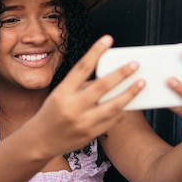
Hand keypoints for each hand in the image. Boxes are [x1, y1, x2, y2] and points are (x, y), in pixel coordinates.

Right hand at [31, 35, 144, 156]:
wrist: (40, 141)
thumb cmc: (51, 114)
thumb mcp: (58, 96)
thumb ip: (79, 86)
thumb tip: (105, 78)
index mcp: (62, 93)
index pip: (81, 68)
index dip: (96, 52)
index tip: (108, 39)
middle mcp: (72, 107)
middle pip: (102, 86)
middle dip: (121, 74)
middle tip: (135, 64)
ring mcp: (82, 122)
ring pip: (113, 106)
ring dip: (129, 93)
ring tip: (140, 83)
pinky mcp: (90, 134)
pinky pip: (112, 121)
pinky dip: (122, 110)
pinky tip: (128, 104)